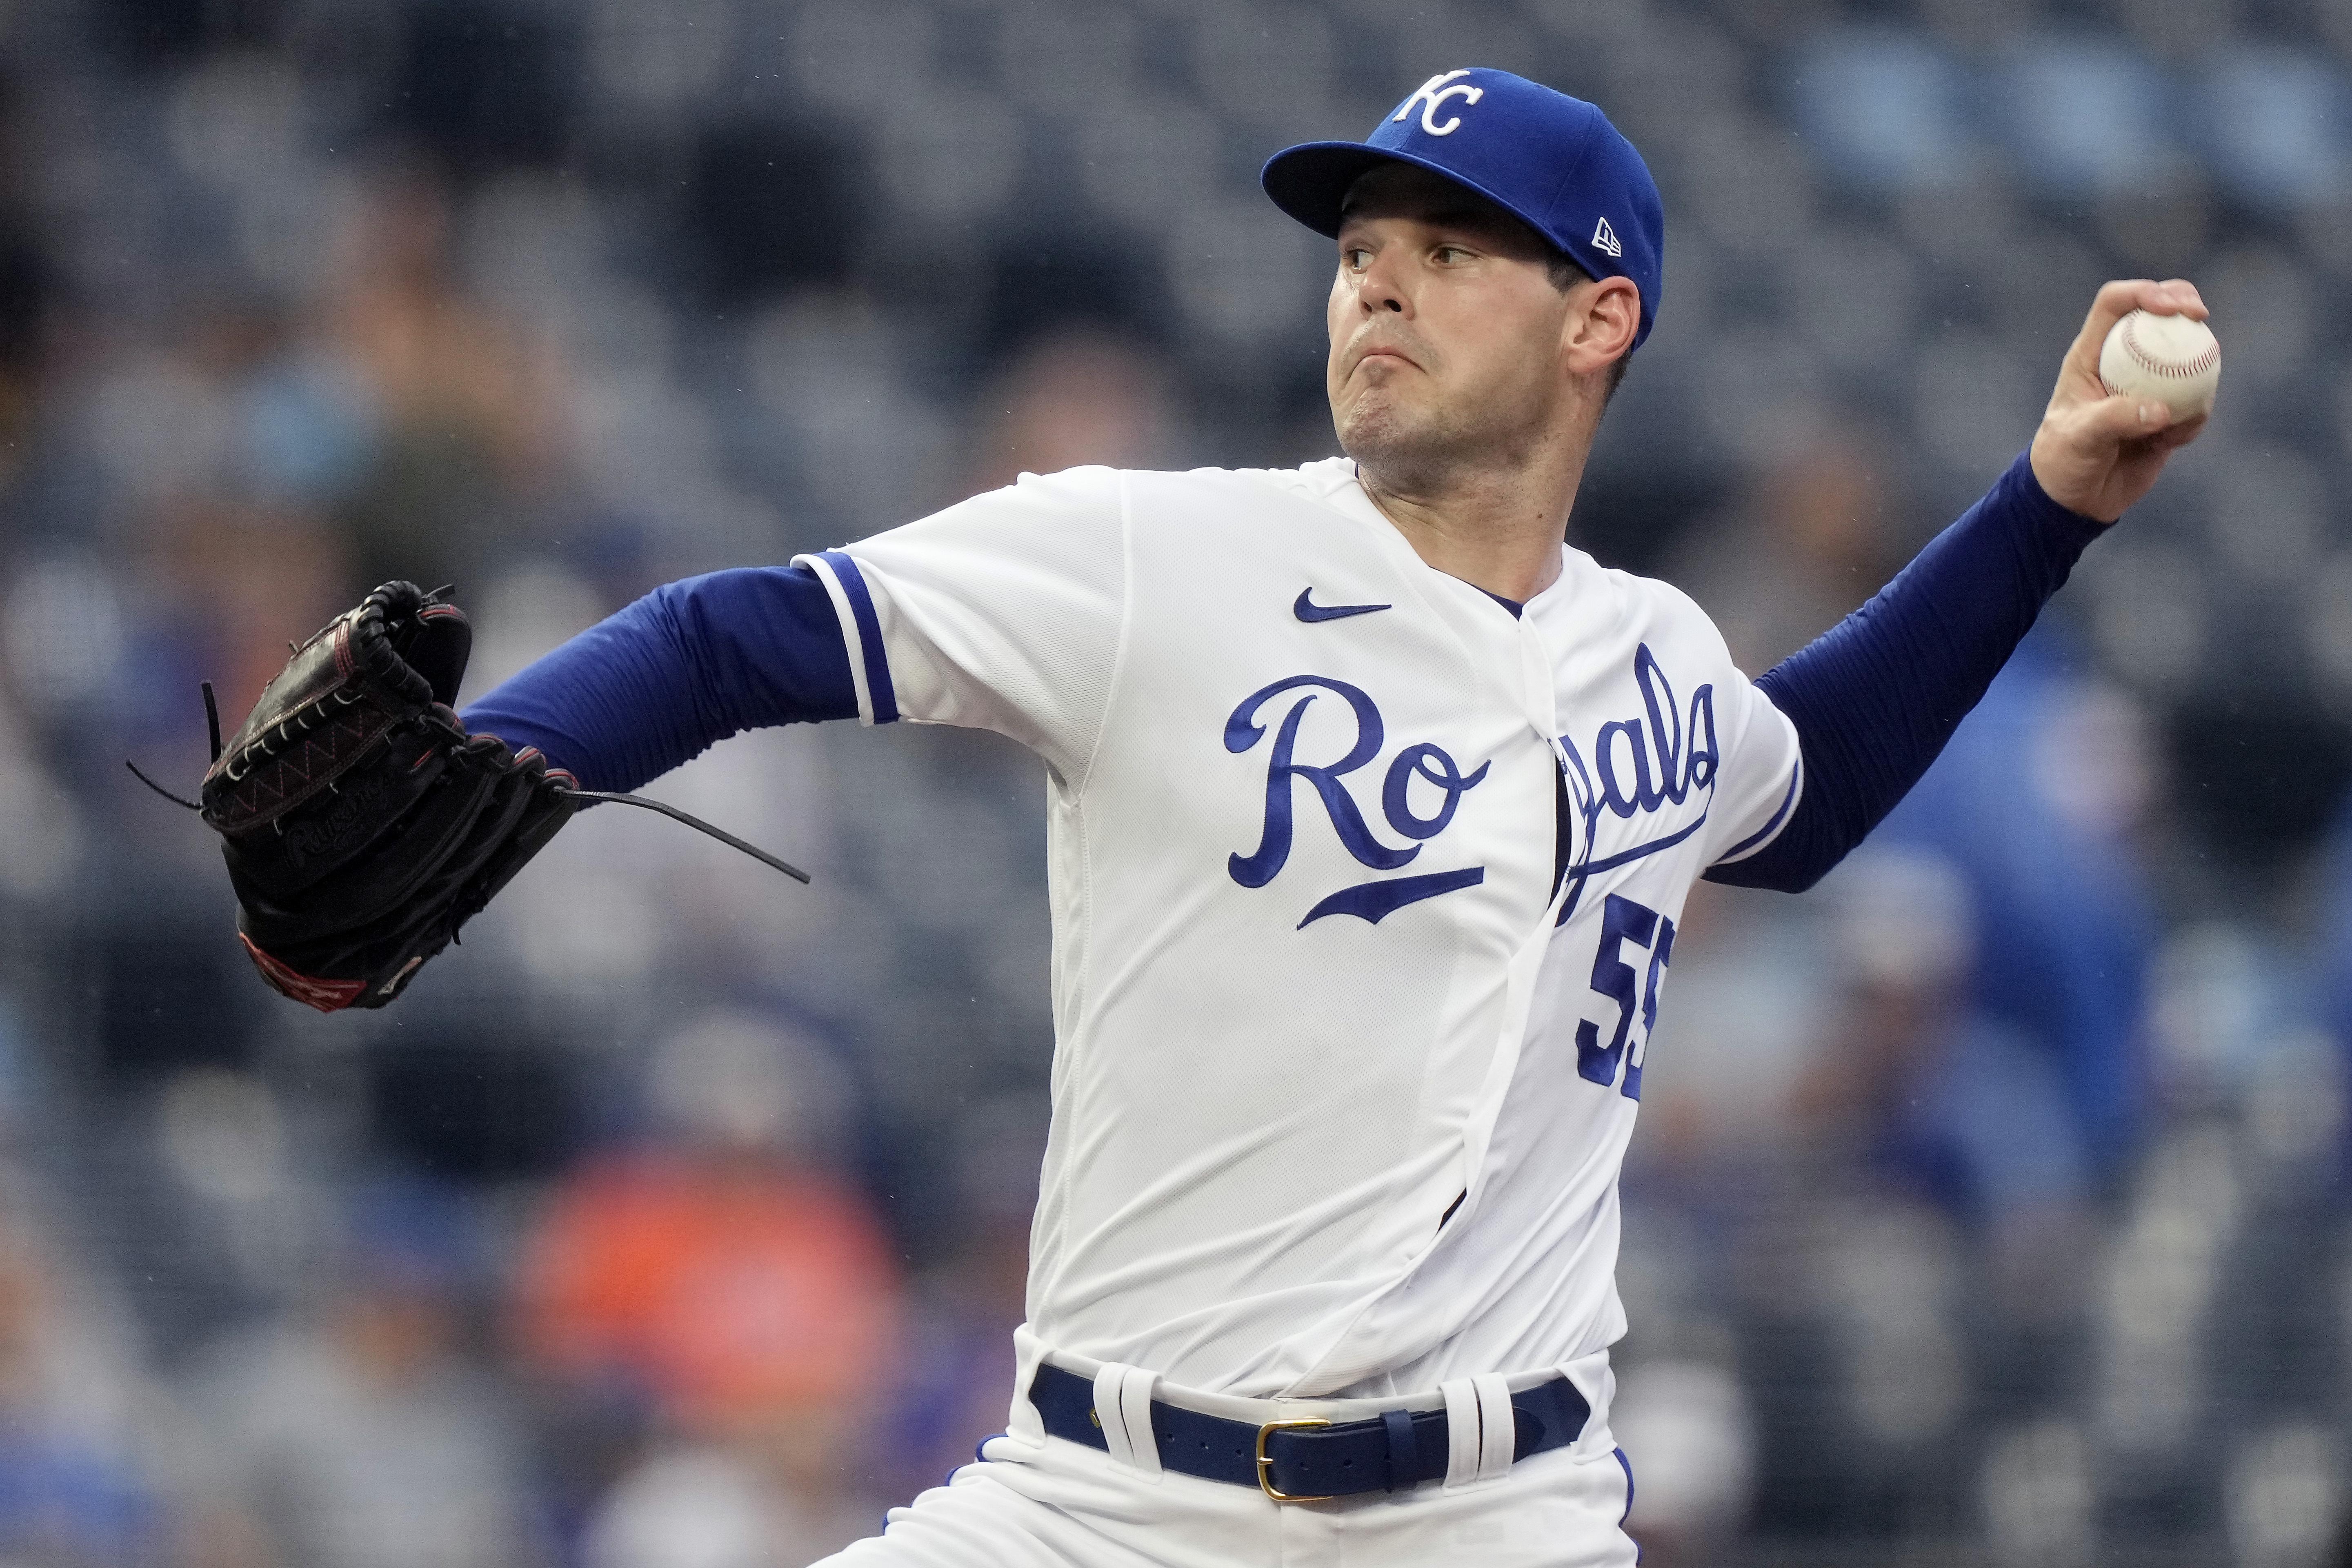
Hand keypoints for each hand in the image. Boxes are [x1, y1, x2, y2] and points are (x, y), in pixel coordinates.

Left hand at [2027, 278, 2209, 522]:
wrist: (2076, 500)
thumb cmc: (2064, 462)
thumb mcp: (2080, 438)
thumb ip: (2116, 419)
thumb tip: (2161, 410)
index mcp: (2091, 355)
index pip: (2114, 304)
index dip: (2142, 292)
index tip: (2169, 305)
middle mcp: (2122, 362)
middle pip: (2156, 313)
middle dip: (2182, 303)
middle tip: (2200, 315)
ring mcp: (2148, 384)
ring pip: (2185, 354)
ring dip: (2198, 367)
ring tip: (2185, 409)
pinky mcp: (2167, 412)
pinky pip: (2195, 402)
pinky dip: (2194, 416)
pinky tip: (2175, 440)